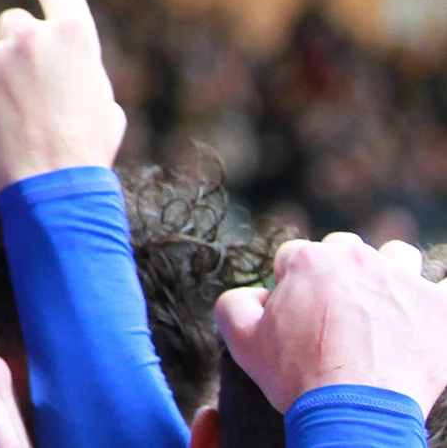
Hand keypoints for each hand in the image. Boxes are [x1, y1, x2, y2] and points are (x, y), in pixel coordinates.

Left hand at [0, 0, 125, 190]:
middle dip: (20, 46)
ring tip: (20, 120)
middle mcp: (30, 36)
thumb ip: (78, 68)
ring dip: (2, 79)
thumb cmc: (85, 147)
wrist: (51, 184)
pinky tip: (0, 129)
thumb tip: (63, 66)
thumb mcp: (102, 99)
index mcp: (73, 34)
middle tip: (30, 85)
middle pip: (15, 23)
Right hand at [217, 232, 446, 414]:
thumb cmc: (298, 376)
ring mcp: (403, 281)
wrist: (355, 410)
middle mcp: (357, 260)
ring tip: (383, 304)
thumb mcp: (241, 341)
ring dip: (389, 273)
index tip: (297, 311)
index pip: (295, 256)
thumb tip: (256, 295)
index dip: (291, 283)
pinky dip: (438, 297)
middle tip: (337, 310)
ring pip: (398, 256)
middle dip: (339, 272)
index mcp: (309, 262)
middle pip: (346, 249)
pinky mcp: (440, 307)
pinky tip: (429, 310)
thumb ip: (234, 303)